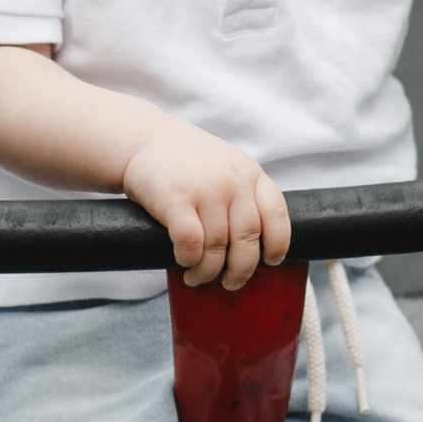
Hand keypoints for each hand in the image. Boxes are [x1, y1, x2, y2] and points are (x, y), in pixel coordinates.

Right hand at [121, 120, 289, 290]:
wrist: (145, 139)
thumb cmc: (188, 161)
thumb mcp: (228, 166)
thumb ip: (245, 194)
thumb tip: (255, 247)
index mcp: (250, 173)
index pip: (276, 214)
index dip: (278, 244)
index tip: (271, 262)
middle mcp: (232, 181)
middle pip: (247, 239)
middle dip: (241, 270)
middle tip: (231, 282)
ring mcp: (205, 189)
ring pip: (217, 247)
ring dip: (208, 271)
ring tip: (197, 278)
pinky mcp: (175, 199)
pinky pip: (191, 244)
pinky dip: (189, 260)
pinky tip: (184, 263)